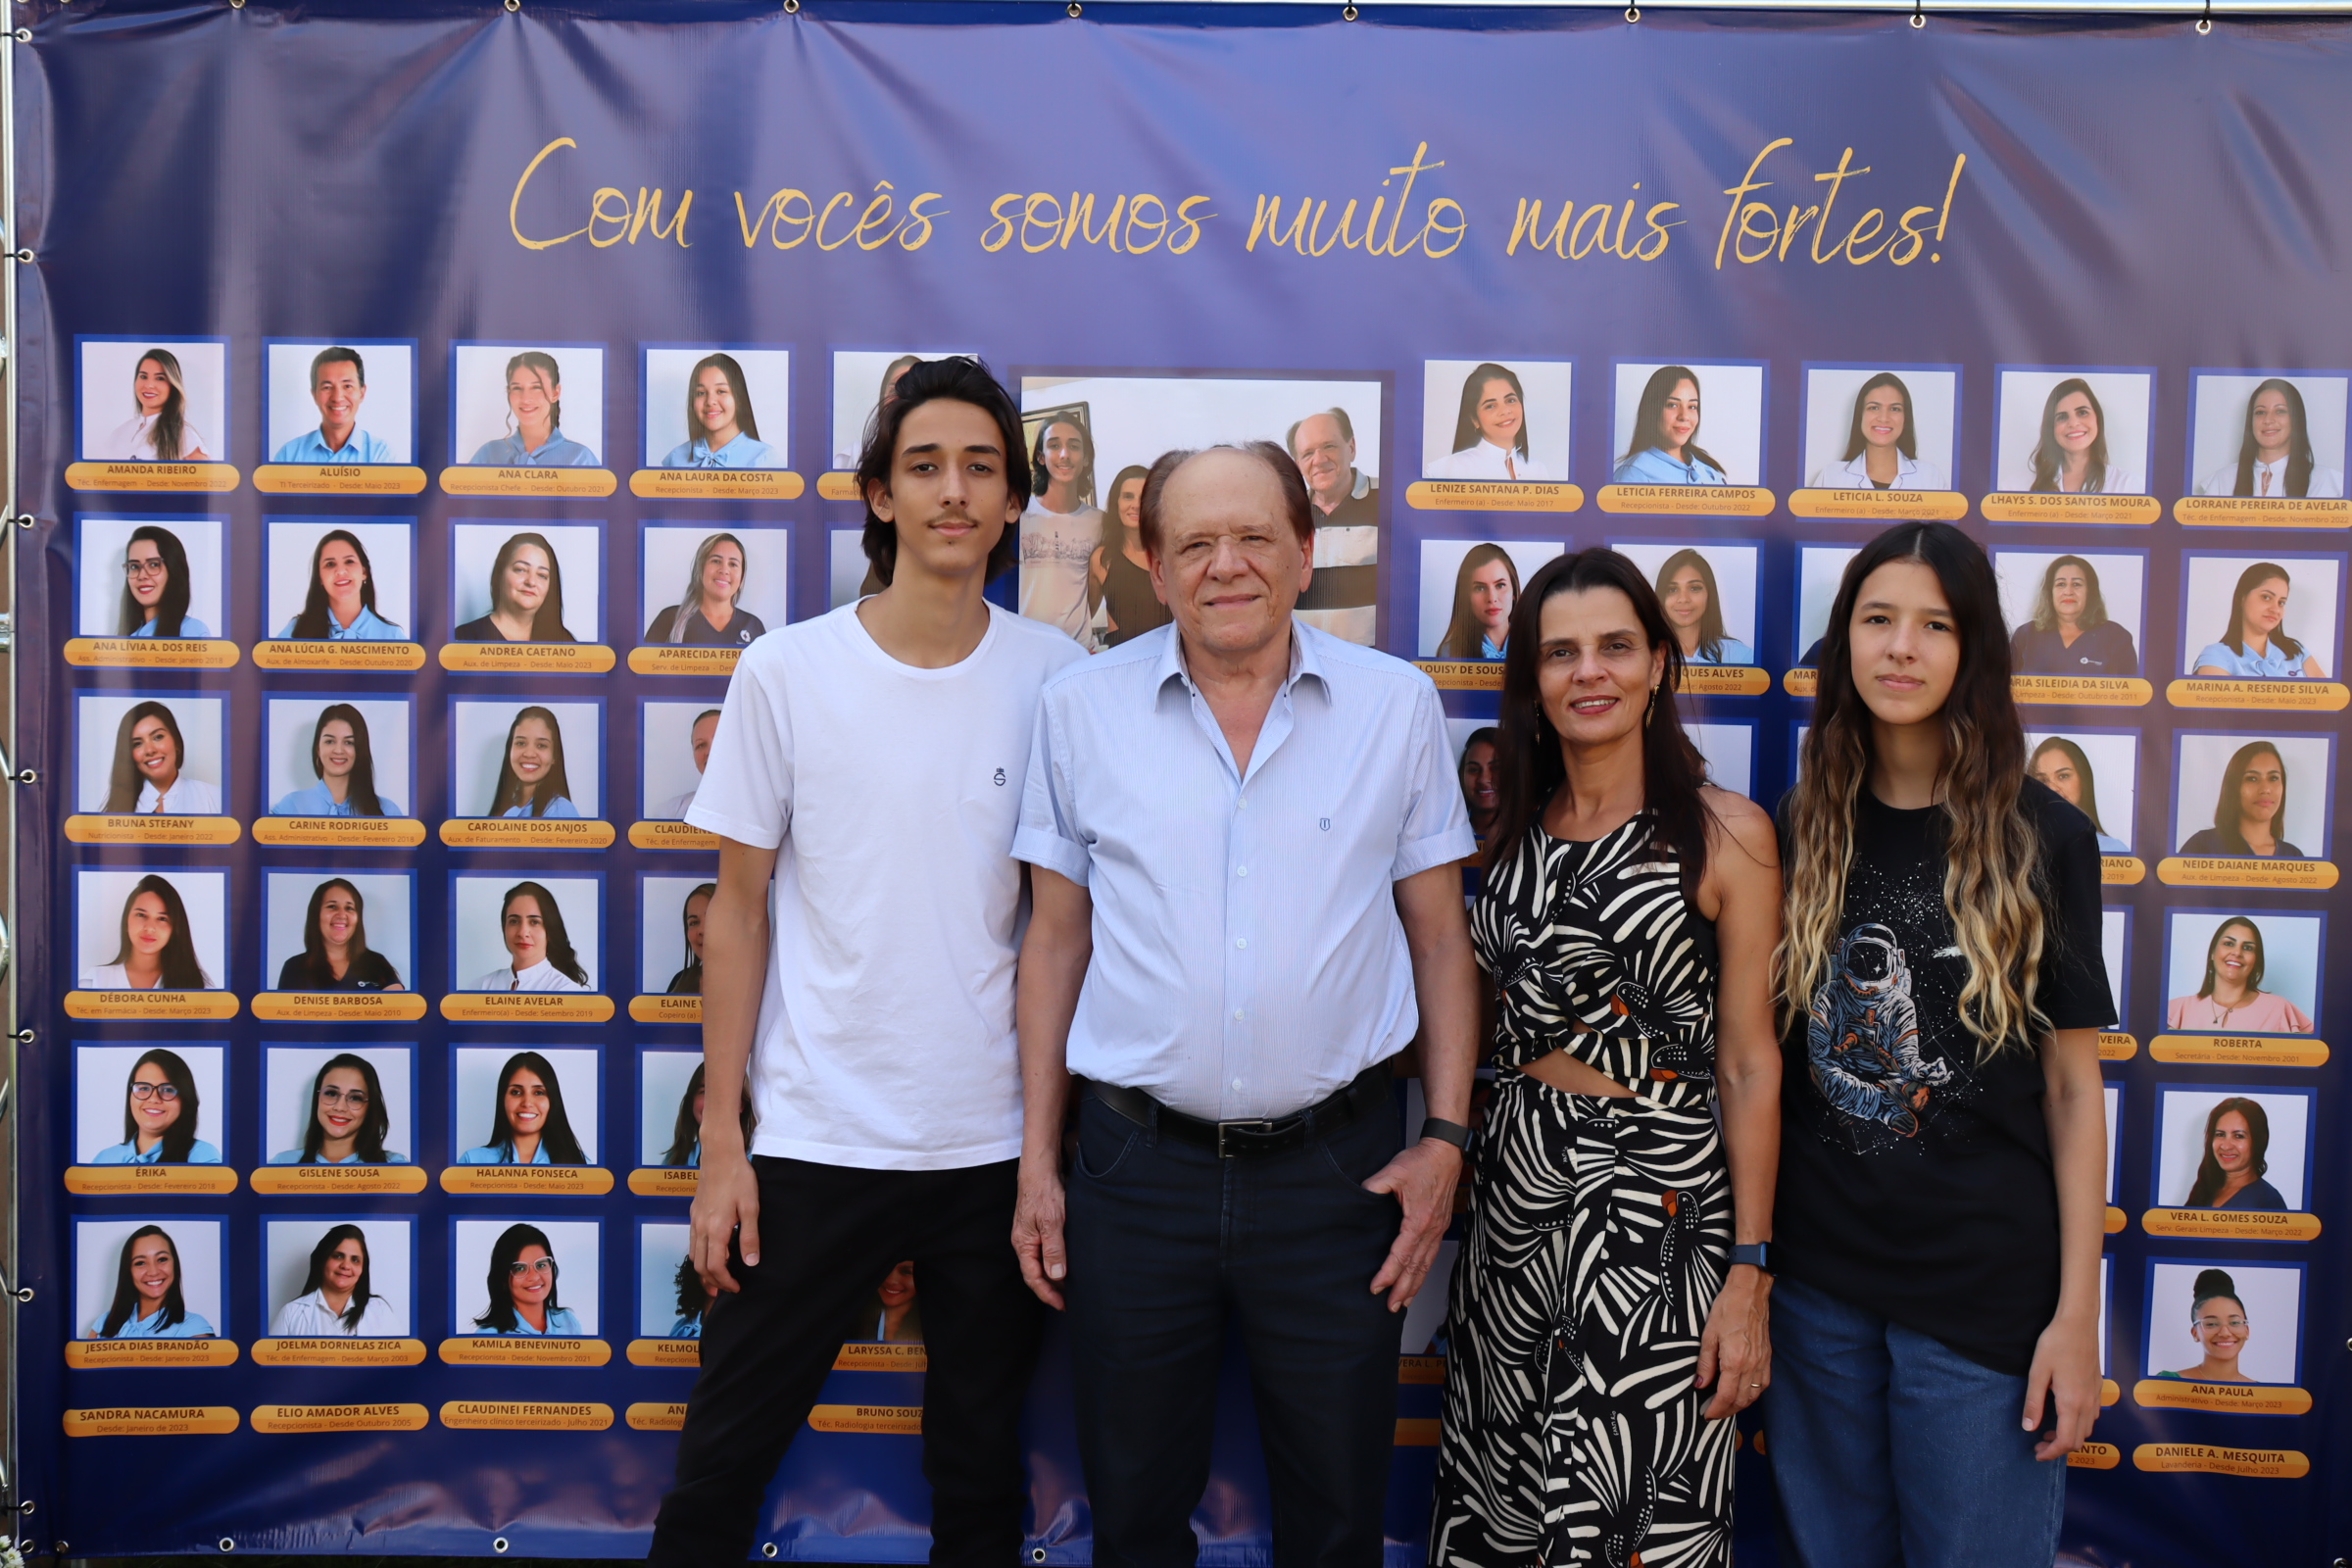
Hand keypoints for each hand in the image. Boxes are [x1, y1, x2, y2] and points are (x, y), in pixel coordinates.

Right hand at [689, 1143, 758, 1297]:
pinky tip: (713, 1253)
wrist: (720, 1155)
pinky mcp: (694, 1214)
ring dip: (704, 1270)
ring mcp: (695, 1221)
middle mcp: (701, 1228)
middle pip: (700, 1266)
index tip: (736, 1287)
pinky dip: (701, 1255)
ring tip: (718, 1278)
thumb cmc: (738, 1179)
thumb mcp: (751, 1207)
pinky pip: (693, 1242)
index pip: (715, 1267)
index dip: (725, 1282)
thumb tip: (751, 1262)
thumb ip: (750, 1237)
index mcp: (716, 1229)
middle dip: (712, 1282)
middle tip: (726, 1290)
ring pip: (694, 1255)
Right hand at [1012, 1155, 1069, 1309]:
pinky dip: (1058, 1261)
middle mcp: (1025, 1242)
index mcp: (1023, 1244)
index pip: (1033, 1278)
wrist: (1041, 1169)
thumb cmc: (1044, 1193)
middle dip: (1052, 1288)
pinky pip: (1047, 1251)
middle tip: (1071, 1300)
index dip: (1048, 1294)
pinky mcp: (1040, 1227)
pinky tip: (1069, 1263)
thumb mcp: (1052, 1222)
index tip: (1063, 1306)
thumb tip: (1056, 1276)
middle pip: (1037, 1273)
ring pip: (1043, 1262)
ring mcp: (1032, 1235)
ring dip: (1056, 1275)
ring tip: (1073, 1286)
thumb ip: (1054, 1249)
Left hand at [1364, 1138, 1462, 1310]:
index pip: (1401, 1255)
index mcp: (1418, 1220)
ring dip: (1415, 1285)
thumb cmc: (1421, 1161)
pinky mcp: (1440, 1226)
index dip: (1388, 1273)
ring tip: (1403, 1302)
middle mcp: (1431, 1230)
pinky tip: (1418, 1279)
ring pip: (1426, 1264)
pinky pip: (1431, 1255)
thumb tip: (1359, 1198)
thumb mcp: (1393, 1171)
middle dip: (1402, 1289)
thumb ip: (1374, 1186)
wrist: (1445, 1152)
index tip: (1376, 1288)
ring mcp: (1438, 1229)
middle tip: (1390, 1308)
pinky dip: (1424, 1271)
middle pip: (1416, 1267)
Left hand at [1696, 1264, 1770, 1418]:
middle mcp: (1752, 1366)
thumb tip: (1699, 1385)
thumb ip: (1705, 1363)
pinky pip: (1762, 1384)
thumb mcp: (1708, 1334)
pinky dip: (1752, 1394)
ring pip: (1753, 1395)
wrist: (1750, 1293)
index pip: (1726, 1396)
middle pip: (1741, 1400)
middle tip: (1713, 1413)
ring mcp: (1762, 1362)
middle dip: (1727, 1411)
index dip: (1716, 1410)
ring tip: (1726, 1407)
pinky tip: (1743, 1393)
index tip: (1706, 1415)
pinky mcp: (1767, 1357)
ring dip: (1740, 1405)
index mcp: (1735, 1361)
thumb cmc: (1727, 1309)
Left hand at [2024, 1310, 2100, 1459]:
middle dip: (2059, 1447)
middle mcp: (2088, 1403)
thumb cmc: (2055, 1344)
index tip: (2037, 1453)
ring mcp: (2096, 1395)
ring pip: (2087, 1429)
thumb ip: (2033, 1402)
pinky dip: (2079, 1424)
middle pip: (2079, 1440)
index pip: (2066, 1441)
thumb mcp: (2037, 1372)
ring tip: (2048, 1430)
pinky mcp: (2098, 1387)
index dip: (2052, 1452)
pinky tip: (2064, 1414)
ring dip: (2070, 1436)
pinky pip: (2092, 1415)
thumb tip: (2029, 1427)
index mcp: (2072, 1402)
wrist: (2078, 1323)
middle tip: (2039, 1443)